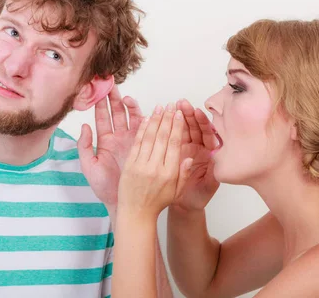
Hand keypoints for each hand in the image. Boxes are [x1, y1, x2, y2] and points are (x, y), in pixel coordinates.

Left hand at [78, 85, 143, 206]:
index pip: (101, 117)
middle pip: (116, 112)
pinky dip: (141, 116)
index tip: (96, 89)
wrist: (123, 202)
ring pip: (129, 116)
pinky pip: (143, 126)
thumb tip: (84, 126)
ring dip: (127, 104)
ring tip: (123, 95)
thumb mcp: (89, 167)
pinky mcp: (143, 144)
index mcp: (104, 142)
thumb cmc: (104, 187)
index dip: (99, 104)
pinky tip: (138, 108)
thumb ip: (84, 147)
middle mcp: (118, 137)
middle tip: (110, 83)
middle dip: (113, 98)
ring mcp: (131, 139)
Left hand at [117, 103, 192, 219]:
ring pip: (150, 138)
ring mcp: (141, 166)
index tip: (179, 114)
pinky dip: (141, 130)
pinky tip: (146, 119)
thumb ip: (183, 174)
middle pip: (163, 138)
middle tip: (171, 105)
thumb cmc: (158, 203)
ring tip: (160, 108)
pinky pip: (137, 144)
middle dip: (167, 119)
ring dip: (155, 121)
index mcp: (170, 173)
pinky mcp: (130, 165)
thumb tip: (189, 157)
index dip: (177, 127)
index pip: (175, 144)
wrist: (137, 213)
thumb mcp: (177, 191)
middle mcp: (156, 168)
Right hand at [172, 99, 219, 211]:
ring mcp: (187, 147)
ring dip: (180, 116)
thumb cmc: (198, 196)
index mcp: (210, 154)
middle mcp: (200, 148)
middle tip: (182, 103)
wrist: (184, 204)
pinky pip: (173, 135)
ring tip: (174, 105)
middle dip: (190, 114)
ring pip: (185, 128)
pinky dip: (170, 126)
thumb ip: (213, 175)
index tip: (198, 113)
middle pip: (196, 127)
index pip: (208, 134)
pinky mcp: (175, 150)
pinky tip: (165, 116)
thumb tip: (216, 160)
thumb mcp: (208, 187)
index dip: (203, 123)